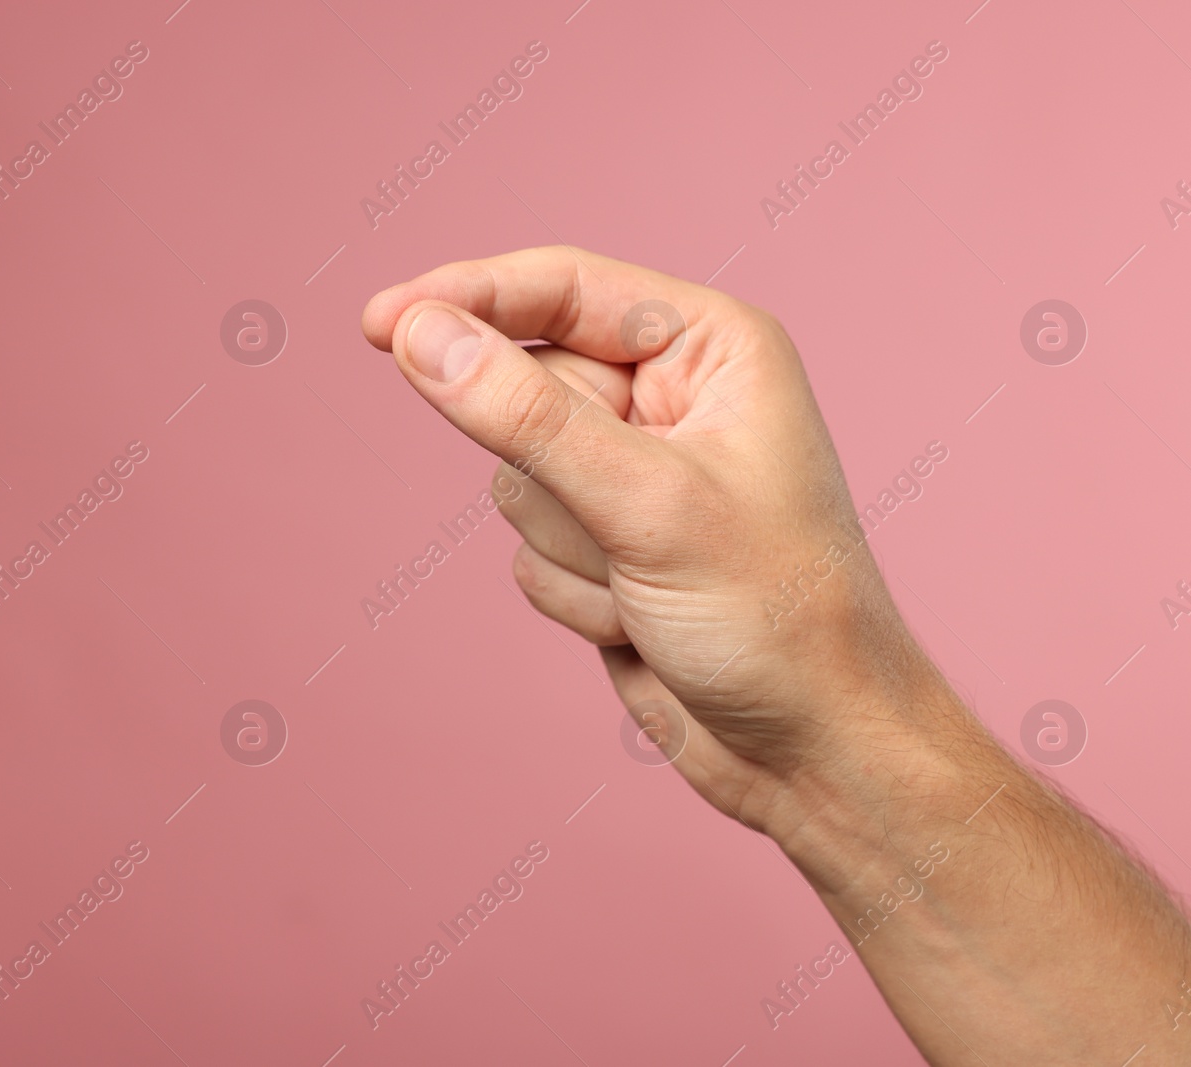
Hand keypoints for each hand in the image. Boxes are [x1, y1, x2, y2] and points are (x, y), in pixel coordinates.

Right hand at [361, 245, 957, 838]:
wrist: (813, 752)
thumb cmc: (780, 616)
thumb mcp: (648, 505)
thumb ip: (526, 416)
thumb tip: (420, 334)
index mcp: (709, 349)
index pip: (559, 289)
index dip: (464, 300)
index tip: (378, 323)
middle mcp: (670, 400)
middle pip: (523, 390)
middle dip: (556, 477)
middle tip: (628, 529)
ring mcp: (632, 477)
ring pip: (513, 480)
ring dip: (567, 548)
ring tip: (647, 587)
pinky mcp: (606, 545)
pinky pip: (524, 547)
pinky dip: (570, 593)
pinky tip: (639, 621)